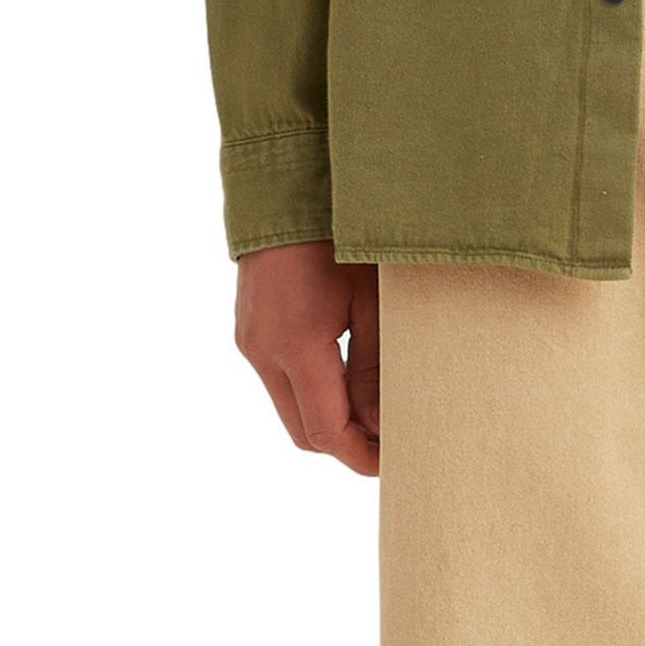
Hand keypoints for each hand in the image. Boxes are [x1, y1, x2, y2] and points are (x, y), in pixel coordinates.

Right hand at [234, 241, 381, 476]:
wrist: (285, 185)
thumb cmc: (339, 233)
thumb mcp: (372, 301)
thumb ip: (375, 370)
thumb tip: (381, 426)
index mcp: (296, 344)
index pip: (327, 432)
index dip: (362, 457)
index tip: (396, 460)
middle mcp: (263, 350)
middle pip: (305, 434)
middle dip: (348, 446)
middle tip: (392, 442)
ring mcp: (250, 342)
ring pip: (292, 412)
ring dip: (331, 421)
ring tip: (376, 411)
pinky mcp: (248, 332)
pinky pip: (281, 384)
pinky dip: (314, 395)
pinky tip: (349, 381)